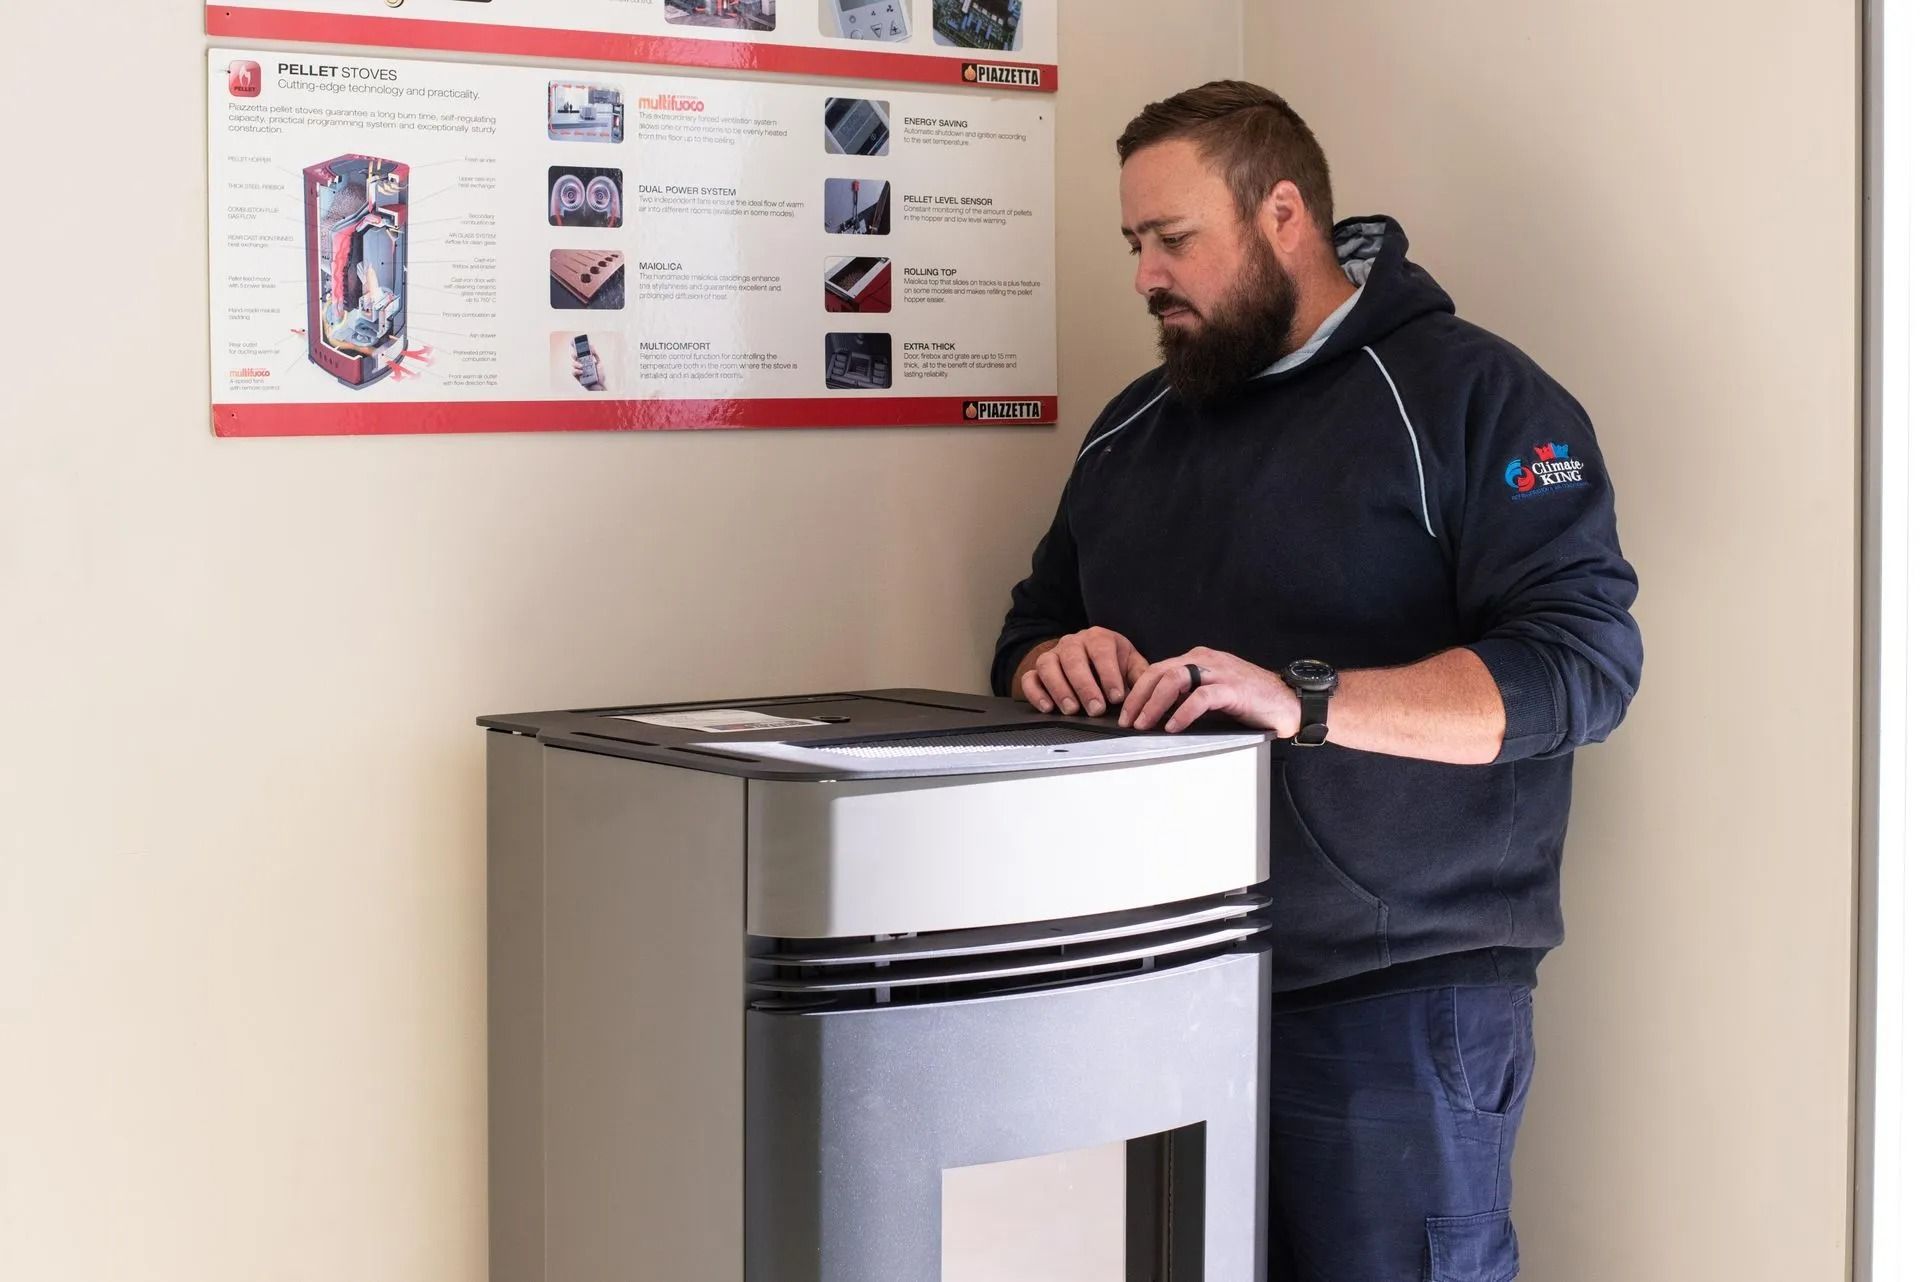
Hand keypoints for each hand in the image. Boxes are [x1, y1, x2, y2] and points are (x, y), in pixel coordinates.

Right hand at [1017, 627, 1149, 717]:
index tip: (1117, 697)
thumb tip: (1150, 691)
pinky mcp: (1036, 670)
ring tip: (1072, 709)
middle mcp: (1072, 643)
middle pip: (1073, 659)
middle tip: (1096, 708)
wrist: (1088, 655)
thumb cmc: (1112, 662)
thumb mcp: (1130, 664)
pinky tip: (1048, 707)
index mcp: (1098, 638)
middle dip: (1085, 685)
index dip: (1109, 674)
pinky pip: (1029, 678)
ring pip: (1048, 665)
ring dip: (1059, 688)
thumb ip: (1140, 676)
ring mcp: (1052, 655)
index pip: (1102, 651)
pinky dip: (1035, 693)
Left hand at [1119, 647, 1300, 734]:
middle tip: (1128, 720)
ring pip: (1175, 679)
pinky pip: (1201, 697)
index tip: (1126, 711)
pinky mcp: (1233, 688)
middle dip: (1139, 697)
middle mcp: (1206, 660)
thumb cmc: (1252, 700)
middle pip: (1160, 671)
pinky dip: (1183, 713)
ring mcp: (1220, 672)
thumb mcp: (1213, 693)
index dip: (1138, 690)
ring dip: (1154, 703)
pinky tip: (1173, 727)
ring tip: (1145, 724)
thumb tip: (1157, 713)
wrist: (1289, 703)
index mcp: (1199, 659)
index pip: (1158, 669)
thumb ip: (1188, 695)